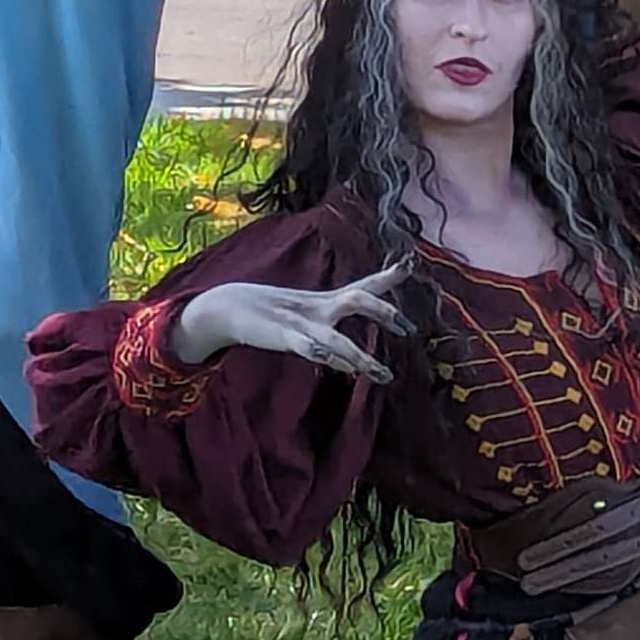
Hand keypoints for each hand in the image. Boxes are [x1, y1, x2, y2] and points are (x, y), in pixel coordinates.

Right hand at [171, 269, 404, 380]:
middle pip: (358, 299)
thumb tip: (351, 360)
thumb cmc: (268, 313)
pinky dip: (326, 356)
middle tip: (409, 329)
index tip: (411, 264)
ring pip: (338, 338)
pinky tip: (340, 366)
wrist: (228, 306)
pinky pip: (310, 348)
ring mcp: (302, 323)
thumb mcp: (303, 316)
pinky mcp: (284, 338)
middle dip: (384, 311)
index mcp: (325, 301)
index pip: (364, 285)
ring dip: (361, 356)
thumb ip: (328, 332)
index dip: (389, 276)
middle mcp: (319, 308)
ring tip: (383, 374)